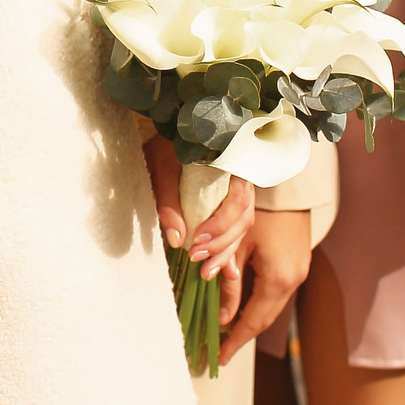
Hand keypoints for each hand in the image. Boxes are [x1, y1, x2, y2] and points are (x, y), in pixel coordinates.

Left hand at [142, 130, 252, 279]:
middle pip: (243, 219)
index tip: (197, 239)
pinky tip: (223, 271)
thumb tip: (177, 241)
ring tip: (206, 272)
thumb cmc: (167, 146)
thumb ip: (169, 201)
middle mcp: (241, 181)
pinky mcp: (229, 205)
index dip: (221, 224)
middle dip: (222, 244)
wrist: (171, 131)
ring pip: (241, 228)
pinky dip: (227, 250)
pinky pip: (235, 230)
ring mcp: (237, 193)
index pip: (238, 200)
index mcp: (232, 165)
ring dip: (225, 252)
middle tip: (196, 258)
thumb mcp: (162, 168)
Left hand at [218, 207, 312, 363]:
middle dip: (242, 336)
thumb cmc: (258, 209)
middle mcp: (293, 280)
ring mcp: (298, 272)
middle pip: (265, 318)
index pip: (254, 321)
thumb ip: (228, 283)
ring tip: (227, 333)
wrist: (287, 185)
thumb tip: (220, 317)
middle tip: (220, 350)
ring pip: (271, 306)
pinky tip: (243, 308)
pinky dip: (259, 304)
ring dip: (251, 320)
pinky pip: (275, 293)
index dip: (235, 341)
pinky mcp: (296, 263)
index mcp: (279, 278)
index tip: (219, 358)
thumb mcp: (236, 245)